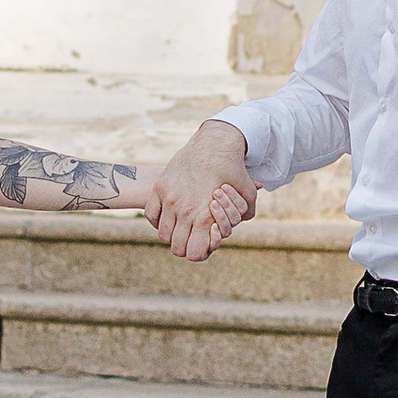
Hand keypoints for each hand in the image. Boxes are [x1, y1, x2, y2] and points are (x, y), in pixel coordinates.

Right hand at [145, 118, 257, 261]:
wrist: (214, 143)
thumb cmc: (231, 169)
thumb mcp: (246, 193)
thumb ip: (246, 212)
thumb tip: (243, 221)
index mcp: (205, 217)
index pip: (193, 253)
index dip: (198, 254)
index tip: (202, 244)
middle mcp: (185, 211)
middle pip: (176, 247)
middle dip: (185, 246)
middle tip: (191, 237)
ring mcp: (169, 200)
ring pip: (163, 233)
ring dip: (171, 234)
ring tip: (181, 226)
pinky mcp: (160, 188)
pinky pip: (151, 214)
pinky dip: (158, 219)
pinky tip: (169, 215)